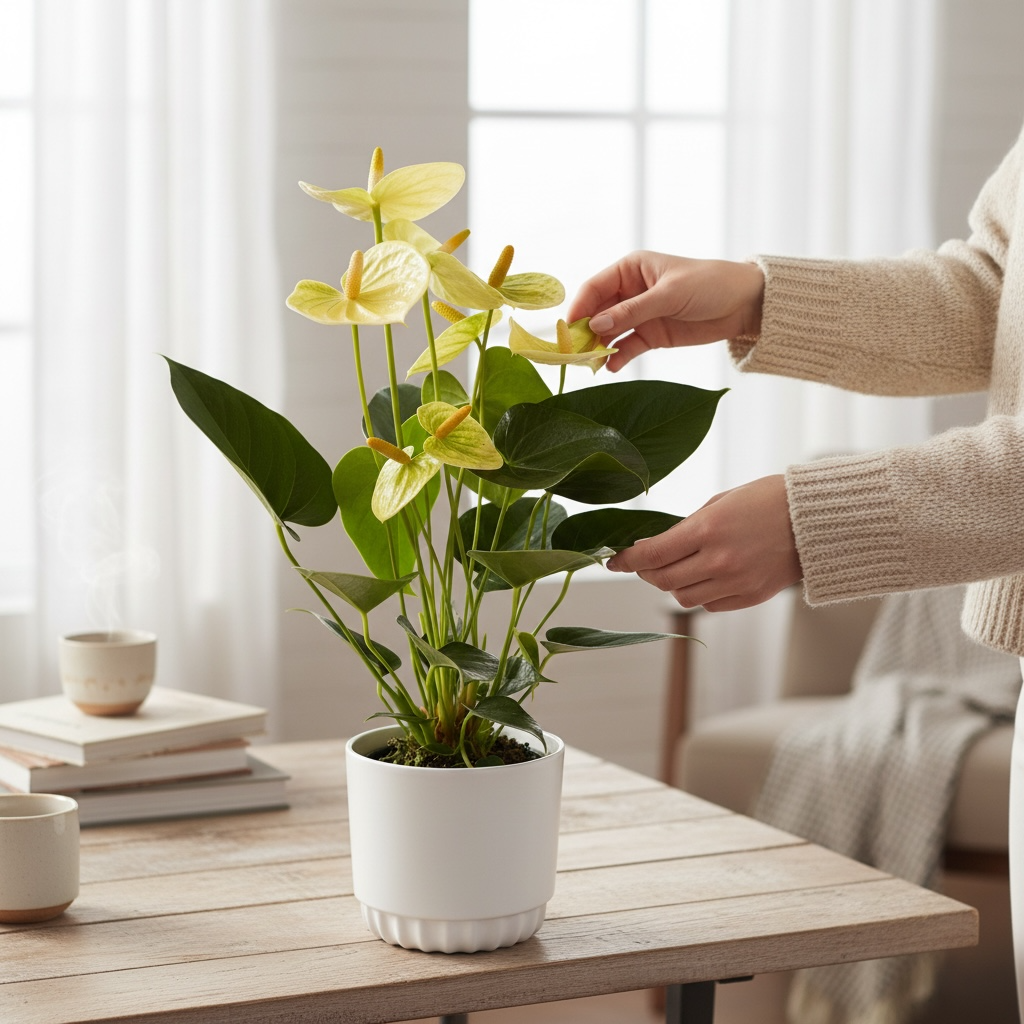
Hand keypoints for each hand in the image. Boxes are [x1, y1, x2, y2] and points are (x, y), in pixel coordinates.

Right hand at [567, 251, 764, 371]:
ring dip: (599, 347)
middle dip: (585, 332)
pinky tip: (610, 367)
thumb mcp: (669, 295)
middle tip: (576, 353)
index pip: (594, 288)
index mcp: (631, 269)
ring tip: (592, 364)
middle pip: (597, 313)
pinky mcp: (650, 335)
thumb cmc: (709, 284)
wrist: (744, 304)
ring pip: (608, 332)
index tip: (568, 330)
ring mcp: (639, 315)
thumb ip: (631, 311)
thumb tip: (595, 326)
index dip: (579, 308)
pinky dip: (617, 357)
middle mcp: (629, 291)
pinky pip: (626, 347)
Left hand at [606, 475, 801, 611]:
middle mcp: (719, 560)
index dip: (626, 560)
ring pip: (683, 598)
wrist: (817, 519)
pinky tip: (704, 577)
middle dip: (646, 573)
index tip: (613, 561)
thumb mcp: (722, 501)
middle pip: (663, 581)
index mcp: (708, 529)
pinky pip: (710, 605)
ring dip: (671, 586)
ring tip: (675, 569)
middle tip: (643, 563)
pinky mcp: (750, 598)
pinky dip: (699, 594)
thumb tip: (658, 544)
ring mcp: (736, 582)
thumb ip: (689, 525)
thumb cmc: (769, 500)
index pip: (652, 554)